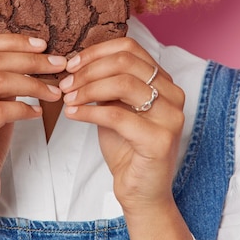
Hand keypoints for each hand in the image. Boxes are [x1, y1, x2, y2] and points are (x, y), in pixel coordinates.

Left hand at [60, 37, 184, 216]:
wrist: (141, 192)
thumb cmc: (126, 147)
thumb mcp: (115, 106)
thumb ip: (107, 82)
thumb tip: (78, 61)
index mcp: (164, 81)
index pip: (130, 48)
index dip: (97, 52)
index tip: (72, 64)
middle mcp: (173, 94)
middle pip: (125, 62)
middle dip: (88, 70)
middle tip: (65, 83)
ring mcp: (171, 116)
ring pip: (123, 83)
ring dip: (87, 88)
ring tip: (68, 98)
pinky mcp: (160, 140)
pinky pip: (117, 115)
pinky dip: (89, 111)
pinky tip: (73, 114)